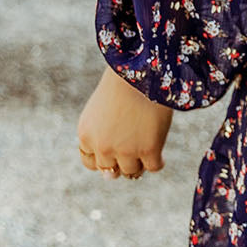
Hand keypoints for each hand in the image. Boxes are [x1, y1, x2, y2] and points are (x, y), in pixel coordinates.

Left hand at [77, 65, 172, 179]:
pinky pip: (154, 167)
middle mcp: (103, 146)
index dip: (104, 157)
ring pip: (132, 172)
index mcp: (86, 135)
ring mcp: (126, 150)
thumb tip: (110, 177)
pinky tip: (160, 153)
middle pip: (110, 171)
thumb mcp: (100, 111)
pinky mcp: (149, 149)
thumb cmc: (123, 83)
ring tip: (149, 147)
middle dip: (121, 161)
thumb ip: (100, 138)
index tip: (115, 148)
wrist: (144, 69)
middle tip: (135, 145)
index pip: (91, 162)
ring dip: (140, 163)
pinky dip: (158, 162)